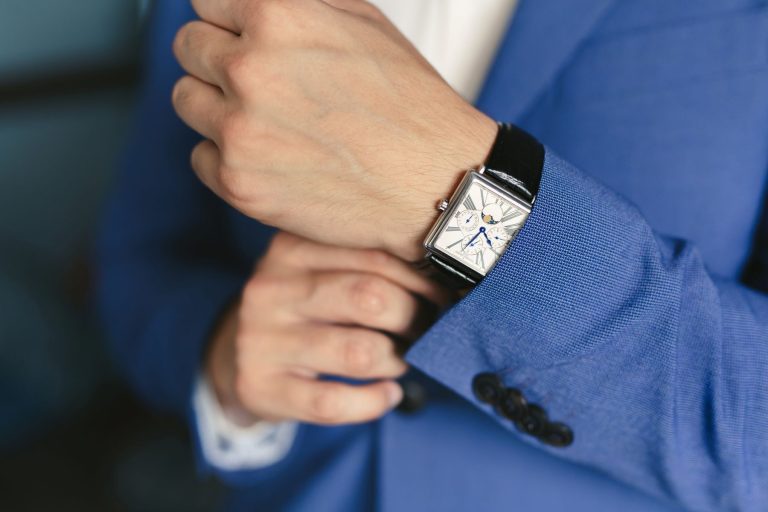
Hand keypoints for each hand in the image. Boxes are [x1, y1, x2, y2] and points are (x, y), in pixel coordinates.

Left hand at [172, 0, 497, 260]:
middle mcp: (249, 71)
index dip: (229, 22)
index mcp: (276, 18)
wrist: (435, 182)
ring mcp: (239, 132)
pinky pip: (201, 157)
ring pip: (188, 102)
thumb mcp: (361, 20)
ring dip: (217, 107)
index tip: (241, 39)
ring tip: (267, 122)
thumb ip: (296, 3)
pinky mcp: (239, 184)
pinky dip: (227, 157)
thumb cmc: (409, 105)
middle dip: (217, 60)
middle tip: (259, 83)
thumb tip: (249, 4)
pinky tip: (271, 157)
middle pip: (188, 48)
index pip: (205, 3)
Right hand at [206, 232, 445, 425]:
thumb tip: (447, 278)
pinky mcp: (261, 386)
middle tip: (426, 329)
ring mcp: (262, 338)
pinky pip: (333, 403)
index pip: (376, 255)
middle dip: (413, 318)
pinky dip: (374, 402)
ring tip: (402, 360)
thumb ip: (367, 265)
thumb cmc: (301, 309)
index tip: (443, 296)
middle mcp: (271, 288)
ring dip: (396, 360)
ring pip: (357, 351)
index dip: (422, 280)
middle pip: (370, 297)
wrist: (238, 355)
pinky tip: (388, 394)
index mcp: (292, 247)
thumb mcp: (318, 271)